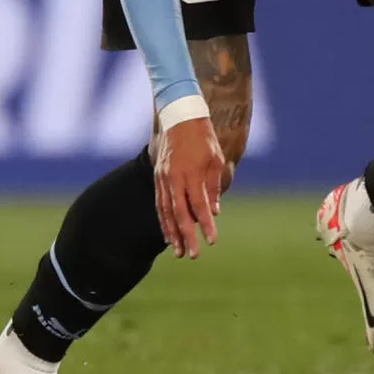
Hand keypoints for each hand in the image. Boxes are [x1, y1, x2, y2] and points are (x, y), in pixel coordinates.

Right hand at [151, 115, 226, 258]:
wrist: (180, 118)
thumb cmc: (203, 139)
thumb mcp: (215, 160)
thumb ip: (213, 187)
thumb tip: (214, 212)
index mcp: (192, 174)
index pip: (199, 206)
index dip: (206, 225)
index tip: (211, 241)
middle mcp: (175, 178)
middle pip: (180, 214)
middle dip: (186, 236)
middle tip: (191, 255)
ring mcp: (163, 178)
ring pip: (166, 212)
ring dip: (172, 233)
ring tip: (177, 251)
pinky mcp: (158, 177)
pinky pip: (160, 204)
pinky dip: (164, 220)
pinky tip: (168, 233)